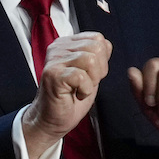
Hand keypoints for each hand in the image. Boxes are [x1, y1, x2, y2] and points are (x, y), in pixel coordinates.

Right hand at [22, 32, 111, 158]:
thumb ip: (97, 55)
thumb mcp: (90, 72)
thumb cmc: (71, 97)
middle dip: (99, 70)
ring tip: (81, 88)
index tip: (91, 74)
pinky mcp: (52, 75)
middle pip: (96, 47)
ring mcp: (54, 60)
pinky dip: (85, 89)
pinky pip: (81, 76)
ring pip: (90, 60)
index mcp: (67, 44)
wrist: (52, 119)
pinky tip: (76, 94)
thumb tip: (106, 44)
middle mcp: (58, 48)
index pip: (98, 38)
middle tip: (86, 83)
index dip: (103, 59)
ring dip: (92, 80)